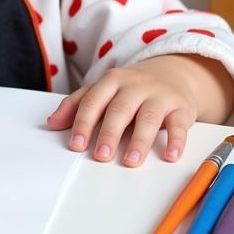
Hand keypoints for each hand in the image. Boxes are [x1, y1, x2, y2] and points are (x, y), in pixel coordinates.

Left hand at [46, 55, 230, 166]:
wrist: (172, 72)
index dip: (83, 123)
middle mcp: (135, 86)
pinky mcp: (181, 107)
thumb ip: (77, 105)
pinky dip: (175, 141)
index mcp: (111, 81)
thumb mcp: (103, 90)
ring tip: (131, 161)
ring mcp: (159, 95)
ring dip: (139, 140)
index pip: (93, 101)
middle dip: (109, 133)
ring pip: (148, 117)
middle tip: (101, 155)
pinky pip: (179, 124)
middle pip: (120, 109)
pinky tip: (170, 156)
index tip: (76, 145)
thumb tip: (52, 123)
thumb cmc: (130, 88)